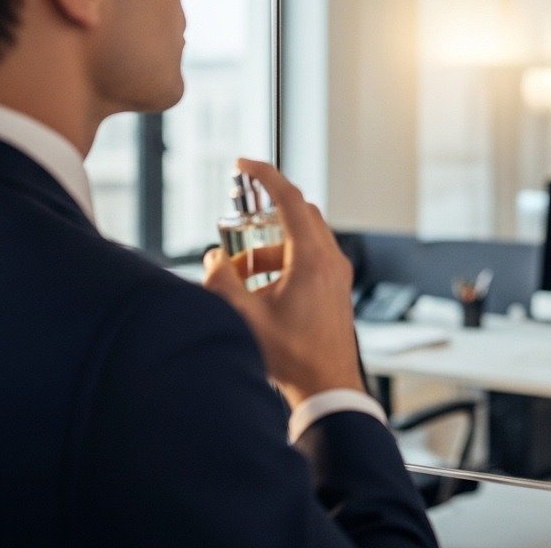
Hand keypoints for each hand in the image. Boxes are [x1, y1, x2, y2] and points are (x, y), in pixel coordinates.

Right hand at [202, 158, 363, 406]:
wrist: (329, 387)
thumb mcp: (245, 317)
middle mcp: (331, 259)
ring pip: (301, 238)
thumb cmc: (294, 356)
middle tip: (236, 218)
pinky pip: (307, 258)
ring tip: (238, 276)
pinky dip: (280, 262)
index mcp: (312, 258)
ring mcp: (337, 273)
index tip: (243, 162)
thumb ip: (223, 282)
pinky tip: (258, 291)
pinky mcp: (335, 287)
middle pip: (298, 214)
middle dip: (263, 213)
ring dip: (267, 247)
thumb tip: (213, 259)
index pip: (289, 199)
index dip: (264, 175)